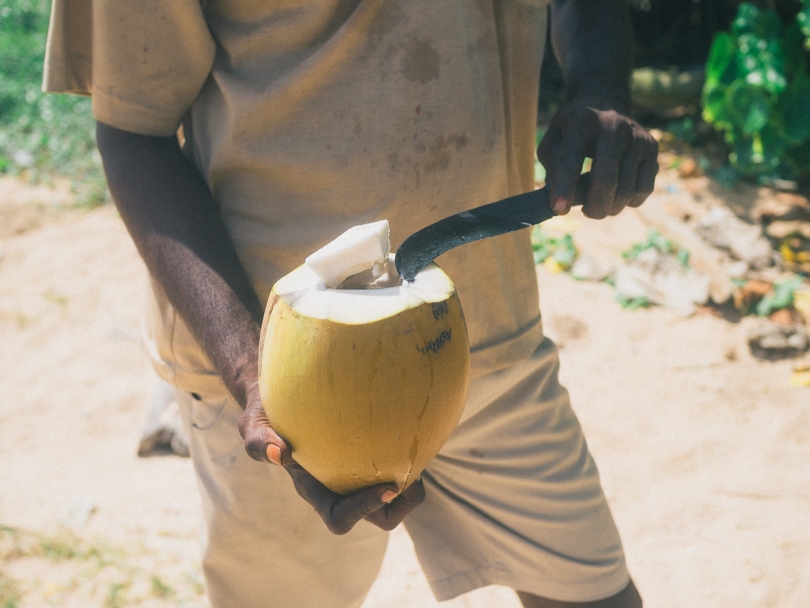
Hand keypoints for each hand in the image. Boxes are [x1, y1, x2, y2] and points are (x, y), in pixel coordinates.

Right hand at [238, 384, 425, 533]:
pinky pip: (395, 468)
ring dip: (411, 487)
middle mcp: (339, 489)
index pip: (340, 518)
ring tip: (417, 456)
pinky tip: (412, 431)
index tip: (388, 485)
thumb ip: (258, 441)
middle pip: (378, 518)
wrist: (279, 398)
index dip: (364, 510)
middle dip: (400, 505)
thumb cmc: (266, 415)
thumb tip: (278, 454)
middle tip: (414, 478)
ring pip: (394, 499)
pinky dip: (407, 459)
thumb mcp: (253, 425)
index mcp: (314, 491)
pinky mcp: (369, 456)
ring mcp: (356, 475)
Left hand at [537, 96, 658, 218]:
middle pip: (606, 181)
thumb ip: (553, 169)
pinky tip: (617, 194)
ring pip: (626, 192)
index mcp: (582, 121)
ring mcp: (636, 137)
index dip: (564, 188)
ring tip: (598, 202)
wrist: (606, 106)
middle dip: (594, 207)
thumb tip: (561, 201)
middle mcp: (613, 126)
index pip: (571, 160)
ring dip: (609, 207)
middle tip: (586, 212)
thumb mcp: (553, 140)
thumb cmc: (572, 132)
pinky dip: (628, 202)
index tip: (558, 210)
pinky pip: (643, 190)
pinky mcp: (652, 148)